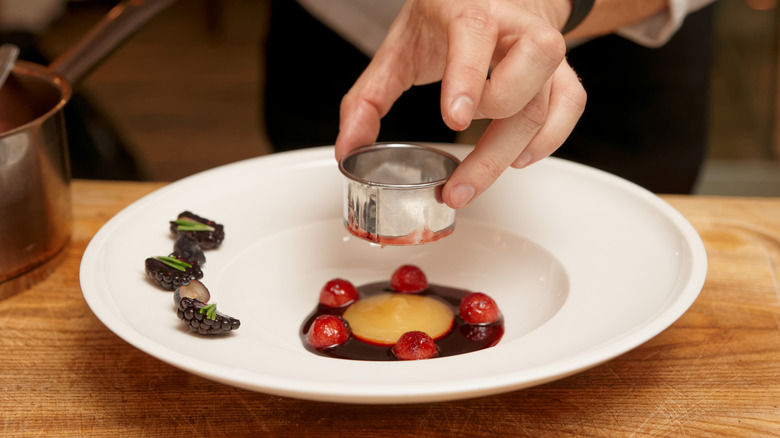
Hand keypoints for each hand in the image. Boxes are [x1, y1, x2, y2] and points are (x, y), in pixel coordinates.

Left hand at [335, 0, 586, 207]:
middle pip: (522, 82)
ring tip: (474, 176)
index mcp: (469, 10)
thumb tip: (349, 147)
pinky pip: (570, 107)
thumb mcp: (400, 47)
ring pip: (547, 102)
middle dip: (490, 140)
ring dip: (510, 150)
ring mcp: (544, 50)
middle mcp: (515, 27)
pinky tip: (519, 158)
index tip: (454, 119)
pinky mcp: (561, 71)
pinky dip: (548, 139)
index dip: (467, 77)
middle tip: (455, 179)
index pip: (475, 33)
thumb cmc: (449, 19)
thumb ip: (369, 98)